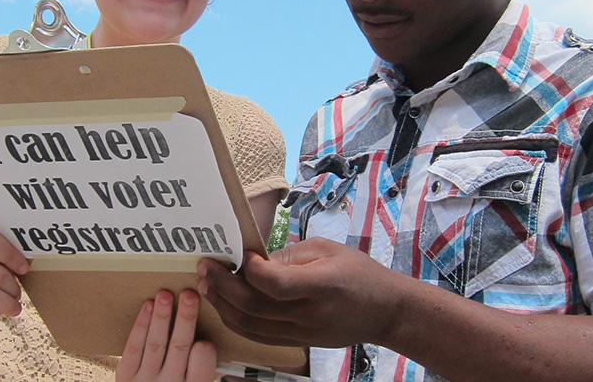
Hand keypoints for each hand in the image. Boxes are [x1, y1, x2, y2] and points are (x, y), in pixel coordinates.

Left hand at [116, 290, 217, 381]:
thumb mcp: (196, 380)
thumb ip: (207, 365)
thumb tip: (218, 335)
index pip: (202, 371)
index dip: (204, 357)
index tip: (204, 341)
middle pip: (179, 349)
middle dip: (185, 320)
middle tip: (189, 296)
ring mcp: (146, 380)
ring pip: (156, 344)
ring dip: (161, 317)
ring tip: (165, 295)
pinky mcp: (126, 376)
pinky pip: (134, 348)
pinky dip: (141, 326)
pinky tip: (148, 307)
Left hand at [198, 237, 398, 347]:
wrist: (386, 311)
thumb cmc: (359, 272)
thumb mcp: (327, 249)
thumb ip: (289, 255)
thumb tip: (253, 258)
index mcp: (321, 285)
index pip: (275, 283)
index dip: (250, 269)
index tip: (239, 252)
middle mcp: (309, 314)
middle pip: (254, 307)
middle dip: (223, 285)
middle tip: (206, 266)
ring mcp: (302, 333)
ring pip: (250, 326)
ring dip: (223, 305)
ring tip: (207, 285)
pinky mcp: (298, 343)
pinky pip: (259, 336)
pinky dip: (237, 321)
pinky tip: (225, 304)